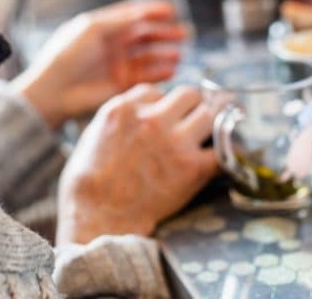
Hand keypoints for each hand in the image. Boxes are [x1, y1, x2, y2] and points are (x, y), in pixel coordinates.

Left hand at [12, 0, 187, 128]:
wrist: (53, 91)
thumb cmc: (65, 56)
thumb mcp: (91, 28)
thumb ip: (120, 19)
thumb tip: (145, 12)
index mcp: (104, 26)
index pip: (133, 14)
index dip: (152, 11)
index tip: (171, 9)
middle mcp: (113, 43)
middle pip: (146, 34)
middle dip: (165, 32)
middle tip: (183, 32)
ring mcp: (119, 63)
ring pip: (149, 55)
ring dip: (165, 52)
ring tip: (178, 52)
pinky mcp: (122, 83)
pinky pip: (146, 75)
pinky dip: (160, 72)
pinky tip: (171, 68)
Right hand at [55, 84, 219, 244]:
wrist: (98, 220)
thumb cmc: (87, 184)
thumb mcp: (92, 135)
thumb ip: (119, 118)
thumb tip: (137, 114)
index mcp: (123, 109)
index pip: (155, 91)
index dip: (161, 105)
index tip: (165, 117)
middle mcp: (151, 119)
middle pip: (189, 94)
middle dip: (191, 105)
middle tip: (194, 119)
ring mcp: (174, 141)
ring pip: (210, 112)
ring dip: (211, 122)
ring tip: (212, 132)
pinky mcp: (191, 167)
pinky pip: (221, 149)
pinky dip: (224, 151)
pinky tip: (220, 155)